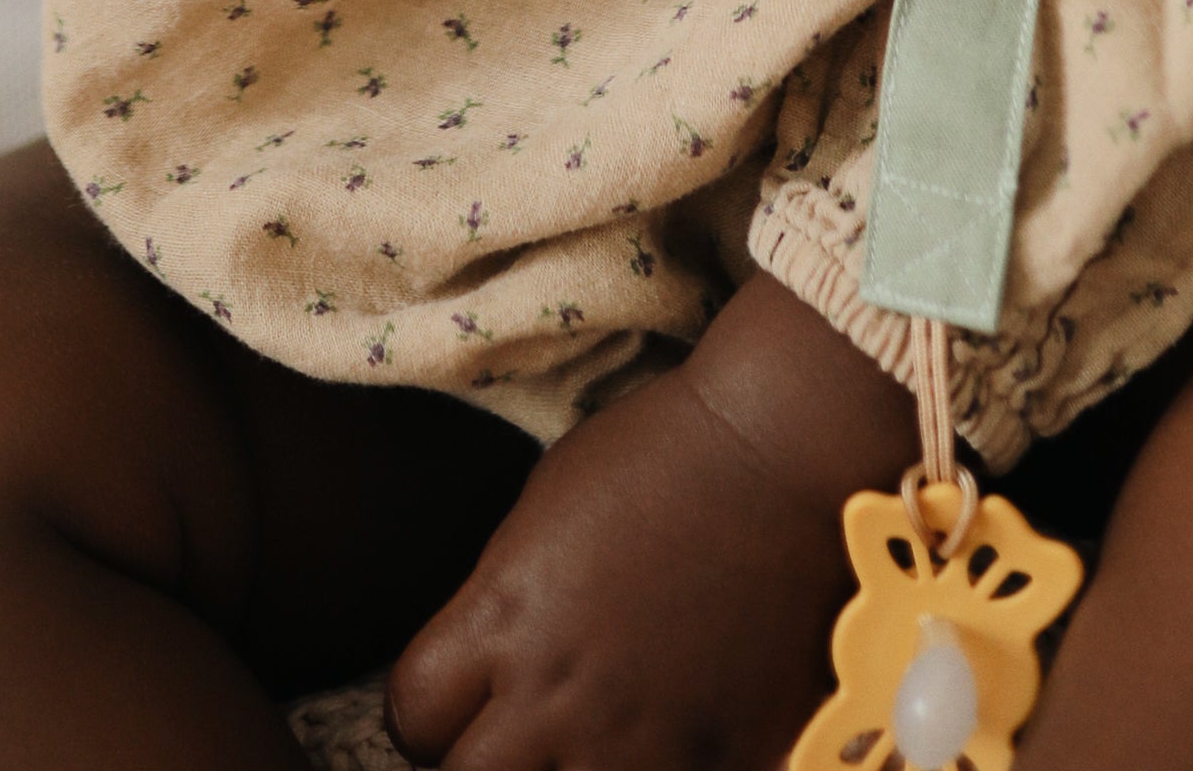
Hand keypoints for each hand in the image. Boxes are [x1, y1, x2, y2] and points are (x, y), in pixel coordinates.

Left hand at [388, 275, 917, 770]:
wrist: (781, 452)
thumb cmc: (660, 452)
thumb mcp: (543, 508)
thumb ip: (504, 600)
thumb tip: (490, 661)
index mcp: (503, 614)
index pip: (411, 715)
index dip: (424, 712)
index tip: (452, 698)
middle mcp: (558, 692)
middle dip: (476, 758)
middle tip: (508, 731)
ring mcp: (641, 739)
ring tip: (583, 738)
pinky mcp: (718, 761)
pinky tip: (657, 737)